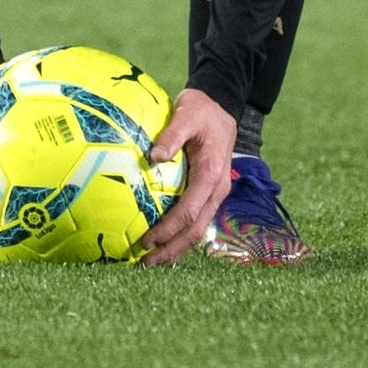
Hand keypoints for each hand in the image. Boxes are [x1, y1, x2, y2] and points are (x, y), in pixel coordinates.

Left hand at [137, 88, 236, 265]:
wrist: (222, 103)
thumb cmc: (201, 109)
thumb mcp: (186, 114)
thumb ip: (171, 135)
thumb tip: (153, 156)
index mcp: (211, 174)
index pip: (190, 211)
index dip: (169, 230)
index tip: (147, 242)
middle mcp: (217, 189)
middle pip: (196, 230)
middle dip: (172, 249)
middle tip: (145, 263)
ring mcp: (215, 192)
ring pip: (198, 229)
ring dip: (176, 247)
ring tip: (152, 260)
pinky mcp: (209, 191)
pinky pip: (196, 219)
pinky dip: (180, 234)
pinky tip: (162, 241)